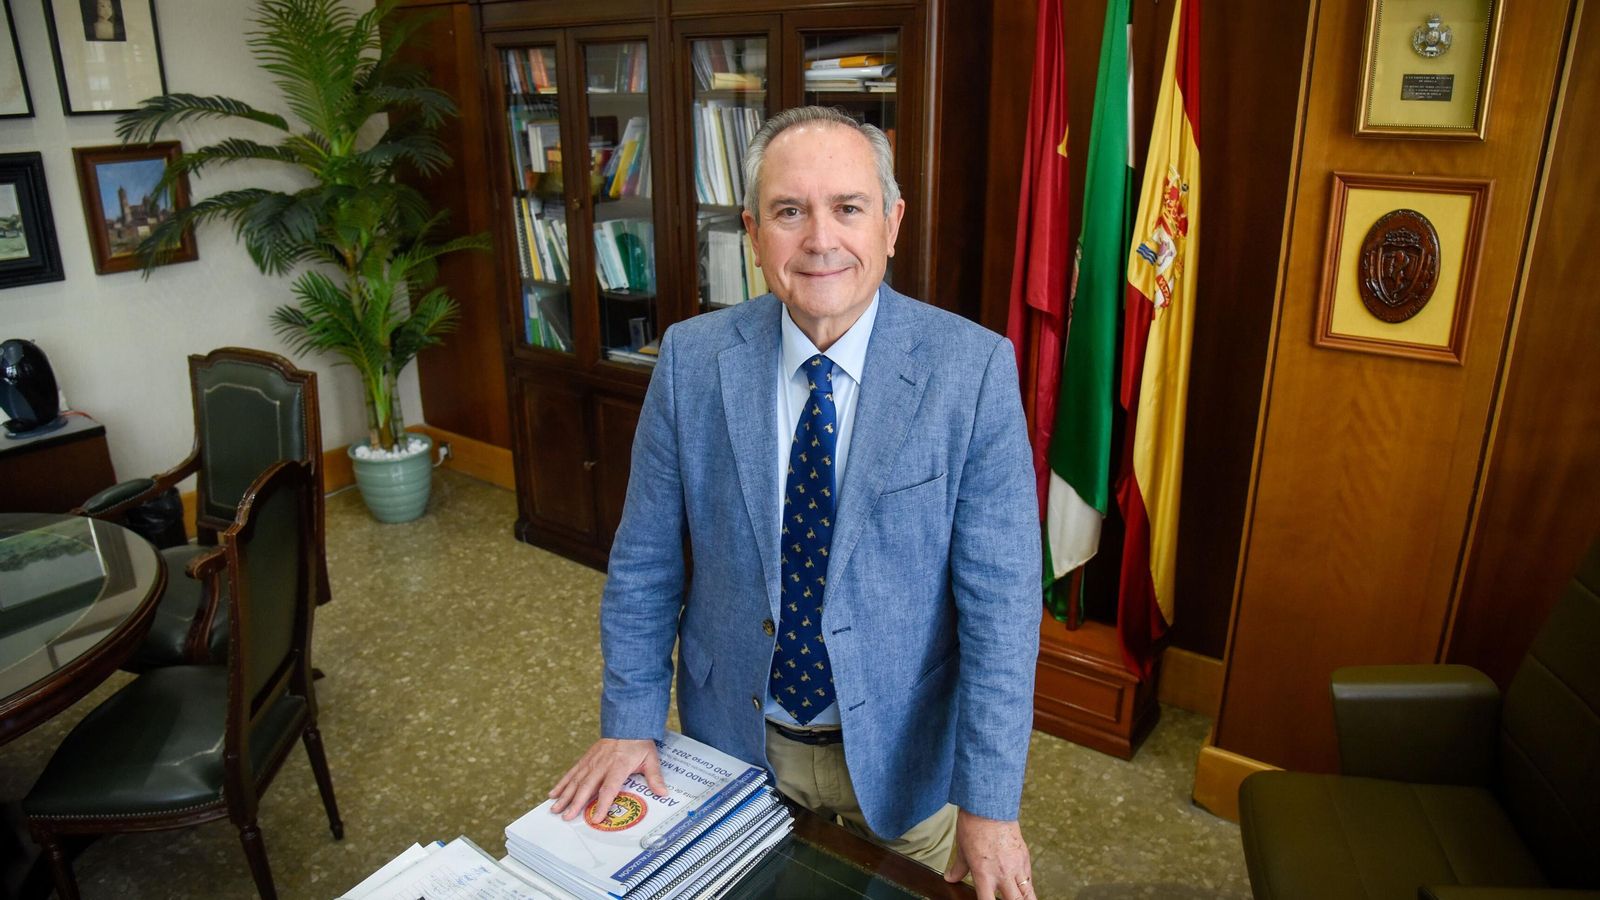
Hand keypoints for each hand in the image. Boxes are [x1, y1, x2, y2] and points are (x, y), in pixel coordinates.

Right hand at [548, 738, 667, 824]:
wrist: (627, 723)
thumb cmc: (639, 744)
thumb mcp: (651, 759)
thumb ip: (655, 777)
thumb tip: (663, 793)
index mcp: (619, 765)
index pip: (609, 788)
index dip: (602, 804)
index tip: (596, 818)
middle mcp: (602, 764)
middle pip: (587, 786)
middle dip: (576, 803)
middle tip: (567, 818)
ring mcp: (592, 761)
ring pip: (576, 780)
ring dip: (565, 796)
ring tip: (555, 809)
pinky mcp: (586, 759)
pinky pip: (572, 772)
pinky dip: (562, 783)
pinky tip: (554, 793)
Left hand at [944, 809, 1032, 899]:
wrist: (989, 805)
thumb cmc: (974, 825)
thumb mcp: (962, 850)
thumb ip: (958, 868)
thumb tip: (951, 877)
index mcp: (984, 874)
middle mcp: (1003, 873)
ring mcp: (1017, 866)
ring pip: (1028, 893)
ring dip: (1024, 899)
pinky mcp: (1025, 856)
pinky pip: (1029, 877)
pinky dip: (1026, 885)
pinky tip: (1021, 886)